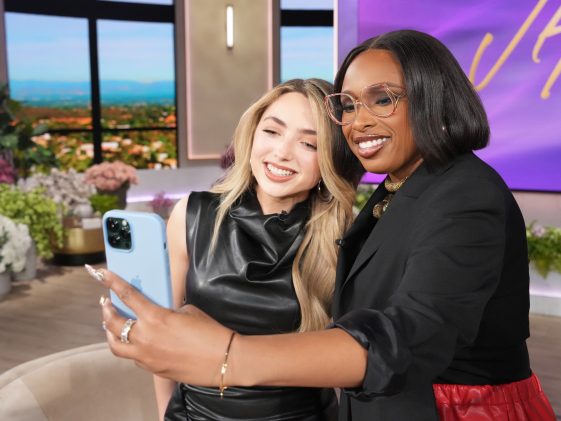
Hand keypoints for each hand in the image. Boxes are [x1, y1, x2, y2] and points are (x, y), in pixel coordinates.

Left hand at [85, 265, 234, 385]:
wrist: (221, 360)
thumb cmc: (208, 332)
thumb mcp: (187, 311)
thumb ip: (167, 310)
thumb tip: (158, 314)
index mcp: (155, 317)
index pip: (127, 295)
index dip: (112, 282)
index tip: (101, 274)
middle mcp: (145, 337)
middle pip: (112, 321)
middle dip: (106, 309)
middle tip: (106, 303)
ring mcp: (145, 355)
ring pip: (114, 344)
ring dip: (108, 332)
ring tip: (109, 325)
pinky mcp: (151, 368)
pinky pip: (131, 356)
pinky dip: (128, 346)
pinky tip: (133, 341)